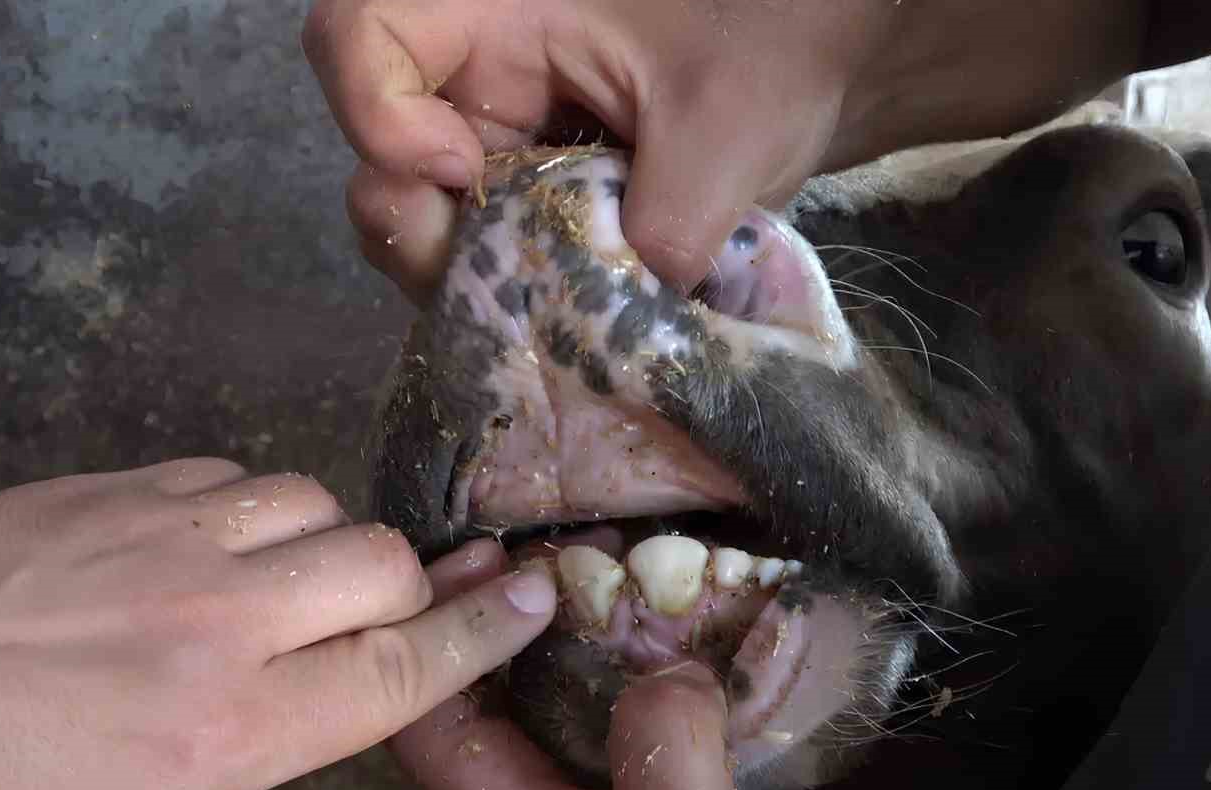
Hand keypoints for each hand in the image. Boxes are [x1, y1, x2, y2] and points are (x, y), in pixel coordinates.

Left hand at [0, 458, 556, 789]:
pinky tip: (211, 550)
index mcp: (229, 730)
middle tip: (378, 628)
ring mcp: (163, 537)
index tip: (537, 596)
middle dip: (408, 594)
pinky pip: (232, 473)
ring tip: (291, 590)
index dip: (485, 632)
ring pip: (317, 504)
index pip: (402, 666)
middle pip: (384, 566)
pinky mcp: (109, 487)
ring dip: (328, 547)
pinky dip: (252, 508)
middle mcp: (219, 618)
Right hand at [302, 0, 1210, 291]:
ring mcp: (509, 130)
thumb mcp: (726, 134)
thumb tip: (615, 336)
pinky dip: (520, 290)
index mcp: (502, 3)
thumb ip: (659, 236)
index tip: (456, 173)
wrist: (850, 54)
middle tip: (488, 279)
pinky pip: (494, 245)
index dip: (372, 110)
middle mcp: (485, 65)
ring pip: (431, 214)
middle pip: (379, 146)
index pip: (361, 34)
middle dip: (416, 227)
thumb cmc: (793, 39)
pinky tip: (569, 318)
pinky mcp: (542, 186)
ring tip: (548, 309)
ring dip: (471, 277)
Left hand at [391, 539, 829, 789]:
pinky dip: (639, 681)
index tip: (486, 557)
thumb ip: (666, 754)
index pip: (431, 724)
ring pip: (556, 719)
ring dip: (575, 645)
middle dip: (505, 622)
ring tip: (617, 579)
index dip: (438, 633)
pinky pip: (623, 737)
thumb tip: (664, 671)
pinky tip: (685, 648)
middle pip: (484, 709)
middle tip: (554, 552)